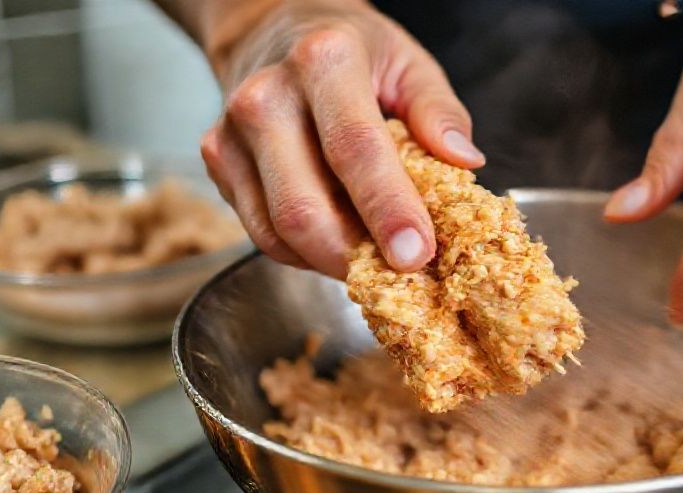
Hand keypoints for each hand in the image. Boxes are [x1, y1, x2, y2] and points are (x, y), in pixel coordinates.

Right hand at [196, 0, 483, 277]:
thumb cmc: (349, 50)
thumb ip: (438, 110)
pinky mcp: (217, 159)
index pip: (356, 150)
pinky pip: (261, 233)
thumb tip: (464, 161)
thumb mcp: (408, 62)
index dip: (388, 210)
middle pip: (305, 206)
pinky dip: (303, 254)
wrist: (270, 28)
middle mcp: (268, 96)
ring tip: (372, 260)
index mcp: (324, 62)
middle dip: (354, 256)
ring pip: (277, 230)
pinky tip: (336, 242)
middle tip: (400, 274)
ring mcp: (232, 131)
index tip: (417, 254)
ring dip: (330, 262)